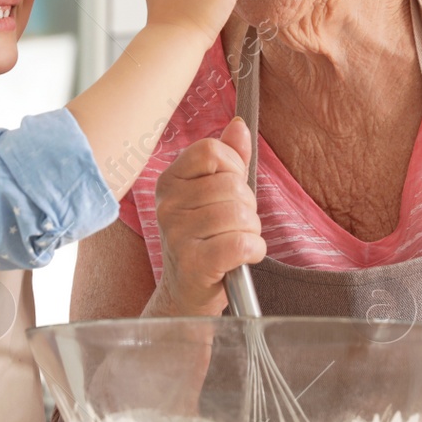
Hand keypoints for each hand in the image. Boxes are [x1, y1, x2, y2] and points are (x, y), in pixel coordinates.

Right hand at [150, 116, 264, 315]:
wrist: (186, 295)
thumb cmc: (203, 241)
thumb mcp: (211, 196)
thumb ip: (227, 159)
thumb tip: (238, 126)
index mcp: (170, 181)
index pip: (211, 151)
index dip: (234, 168)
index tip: (231, 191)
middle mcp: (167, 204)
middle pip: (233, 185)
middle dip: (248, 207)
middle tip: (234, 226)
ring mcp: (177, 234)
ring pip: (241, 215)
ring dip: (252, 232)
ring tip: (236, 242)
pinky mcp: (193, 263)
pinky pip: (242, 243)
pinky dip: (254, 251)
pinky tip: (242, 257)